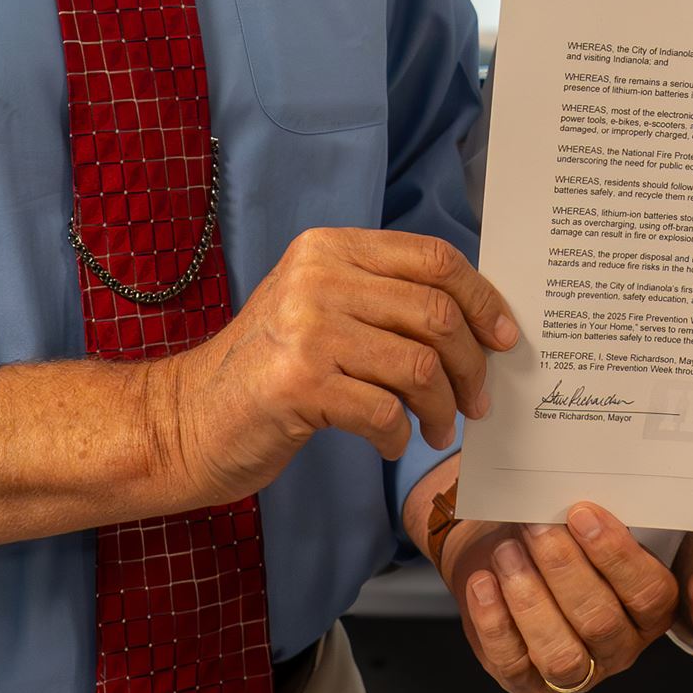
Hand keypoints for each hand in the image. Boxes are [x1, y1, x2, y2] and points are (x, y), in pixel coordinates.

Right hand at [151, 230, 516, 505]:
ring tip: (438, 429)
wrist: (187, 418)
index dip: (482, 299)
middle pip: (436, 313)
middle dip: (470, 366)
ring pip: (419, 366)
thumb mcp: (321, 308)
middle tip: (476, 402)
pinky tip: (393, 444)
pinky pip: (385, 411)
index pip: (434, 259)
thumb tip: (479, 322)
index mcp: (330, 248)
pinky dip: (401, 436)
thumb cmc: (269, 368)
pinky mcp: (297, 384)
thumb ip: (383, 300)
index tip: (504, 338)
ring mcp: (306, 328)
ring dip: (442, 408)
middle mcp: (317, 277)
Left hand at [428, 495, 679, 692]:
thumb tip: (582, 495)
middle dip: (563, 569)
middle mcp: (619, 647)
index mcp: (650, 609)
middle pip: (600, 622)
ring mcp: (575, 673)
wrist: (507, 549)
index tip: (581, 513)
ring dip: (530, 600)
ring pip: (560, 654)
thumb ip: (600, 519)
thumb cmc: (559, 534)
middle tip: (536, 527)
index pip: (649, 593)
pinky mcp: (526, 682)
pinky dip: (494, 621)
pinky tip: (484, 582)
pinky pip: (512, 663)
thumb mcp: (586, 523)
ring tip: (508, 553)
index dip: (616, 555)